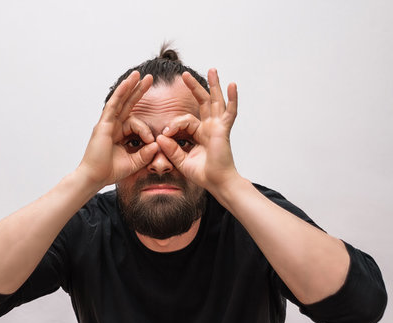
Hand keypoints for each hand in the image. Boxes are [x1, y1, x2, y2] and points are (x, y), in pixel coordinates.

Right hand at [78, 71, 158, 187]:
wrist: (94, 178)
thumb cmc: (109, 172)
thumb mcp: (134, 162)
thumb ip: (146, 153)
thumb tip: (157, 144)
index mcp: (118, 133)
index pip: (135, 122)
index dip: (146, 129)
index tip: (151, 141)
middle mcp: (112, 126)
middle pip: (127, 104)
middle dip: (138, 91)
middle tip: (148, 78)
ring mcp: (106, 124)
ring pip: (120, 101)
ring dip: (129, 87)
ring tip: (138, 75)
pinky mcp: (103, 125)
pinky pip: (113, 106)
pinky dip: (120, 94)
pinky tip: (127, 84)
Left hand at [157, 69, 239, 189]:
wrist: (217, 183)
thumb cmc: (203, 174)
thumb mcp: (180, 160)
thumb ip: (170, 149)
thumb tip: (159, 137)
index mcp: (199, 133)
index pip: (184, 120)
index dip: (172, 125)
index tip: (163, 134)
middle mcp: (209, 127)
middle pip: (202, 102)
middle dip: (193, 87)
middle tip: (183, 75)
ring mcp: (217, 127)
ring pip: (215, 101)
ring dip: (213, 85)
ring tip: (212, 70)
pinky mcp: (224, 130)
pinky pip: (230, 112)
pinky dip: (232, 98)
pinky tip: (232, 85)